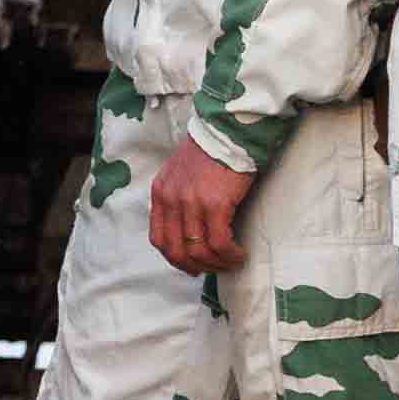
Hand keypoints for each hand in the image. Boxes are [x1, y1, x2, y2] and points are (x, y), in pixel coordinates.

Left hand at [150, 143, 257, 273]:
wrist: (227, 132)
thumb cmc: (209, 152)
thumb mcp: (180, 174)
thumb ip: (177, 199)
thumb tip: (189, 231)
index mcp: (161, 193)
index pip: (159, 239)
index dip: (176, 259)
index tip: (192, 265)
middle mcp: (172, 200)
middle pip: (177, 251)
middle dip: (197, 266)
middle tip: (216, 267)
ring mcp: (191, 203)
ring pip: (199, 251)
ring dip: (217, 263)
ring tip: (231, 261)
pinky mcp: (215, 205)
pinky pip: (219, 243)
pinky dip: (230, 255)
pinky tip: (239, 253)